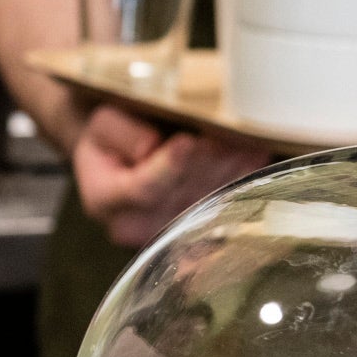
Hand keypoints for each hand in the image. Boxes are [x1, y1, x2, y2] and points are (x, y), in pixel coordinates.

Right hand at [71, 105, 268, 248]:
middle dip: (207, 162)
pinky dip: (240, 179)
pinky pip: (221, 206)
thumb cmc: (109, 141)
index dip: (168, 166)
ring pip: (206, 200)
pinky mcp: (190, 231)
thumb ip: (121, 133)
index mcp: (104, 198)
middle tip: (229, 132)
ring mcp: (165, 232)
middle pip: (181, 195)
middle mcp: (134, 224)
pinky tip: (254, 156)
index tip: (188, 140)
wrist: (116, 164)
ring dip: (229, 169)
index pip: (141, 188)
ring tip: (247, 139)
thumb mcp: (102, 125)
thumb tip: (150, 146)